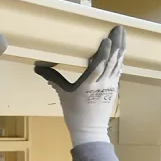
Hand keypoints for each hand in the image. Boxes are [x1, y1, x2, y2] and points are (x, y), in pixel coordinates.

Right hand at [34, 26, 125, 145]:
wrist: (90, 131)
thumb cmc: (75, 114)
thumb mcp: (63, 95)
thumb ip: (53, 78)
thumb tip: (37, 67)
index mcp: (90, 84)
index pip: (100, 64)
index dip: (104, 51)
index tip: (106, 37)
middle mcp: (103, 83)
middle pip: (113, 60)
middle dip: (117, 43)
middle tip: (120, 28)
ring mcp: (110, 86)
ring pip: (118, 64)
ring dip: (121, 49)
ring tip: (123, 35)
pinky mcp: (114, 90)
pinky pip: (118, 72)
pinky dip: (119, 61)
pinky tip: (121, 53)